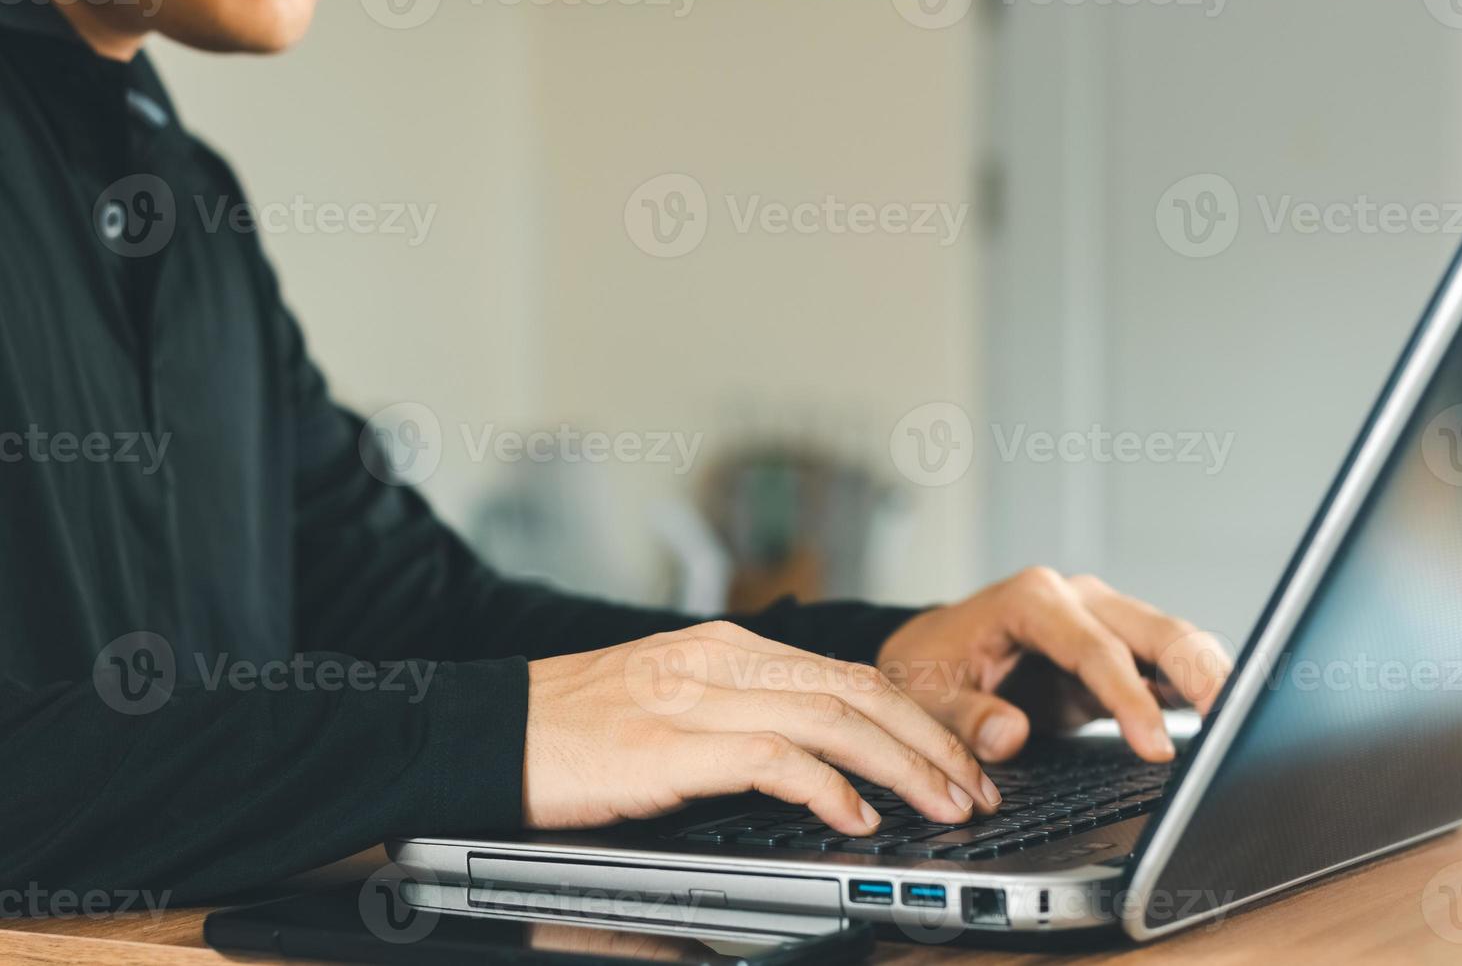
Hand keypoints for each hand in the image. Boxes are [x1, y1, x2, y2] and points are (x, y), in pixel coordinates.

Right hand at [523, 621, 1001, 834]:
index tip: (956, 757)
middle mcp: (720, 659)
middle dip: (929, 740)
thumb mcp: (668, 706)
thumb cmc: (573, 731)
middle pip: (856, 690)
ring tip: (945, 804)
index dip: (914, 716)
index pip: (846, 674)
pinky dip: (827, 787)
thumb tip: (816, 762)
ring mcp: (696, 695)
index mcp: (725, 647)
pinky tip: (857, 816)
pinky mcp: (670, 742)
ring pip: (832, 718)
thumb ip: (739, 717)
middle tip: (975, 786)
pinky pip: (774, 757)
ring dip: (902, 765)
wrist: (485, 733)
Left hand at [876, 568, 1231, 763]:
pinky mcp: (1118, 654)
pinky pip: (1167, 668)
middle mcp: (1076, 600)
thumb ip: (963, 717)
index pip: (1094, 648)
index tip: (1156, 746)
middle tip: (1234, 722)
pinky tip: (1225, 722)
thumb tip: (1008, 735)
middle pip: (1155, 629)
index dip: (1129, 697)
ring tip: (1245, 723)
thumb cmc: (928, 668)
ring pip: (1174, 642)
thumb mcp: (925, 695)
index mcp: (1031, 600)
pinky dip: (1198, 691)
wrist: (929, 656)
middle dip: (1199, 671)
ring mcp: (1103, 622)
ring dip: (1211, 678)